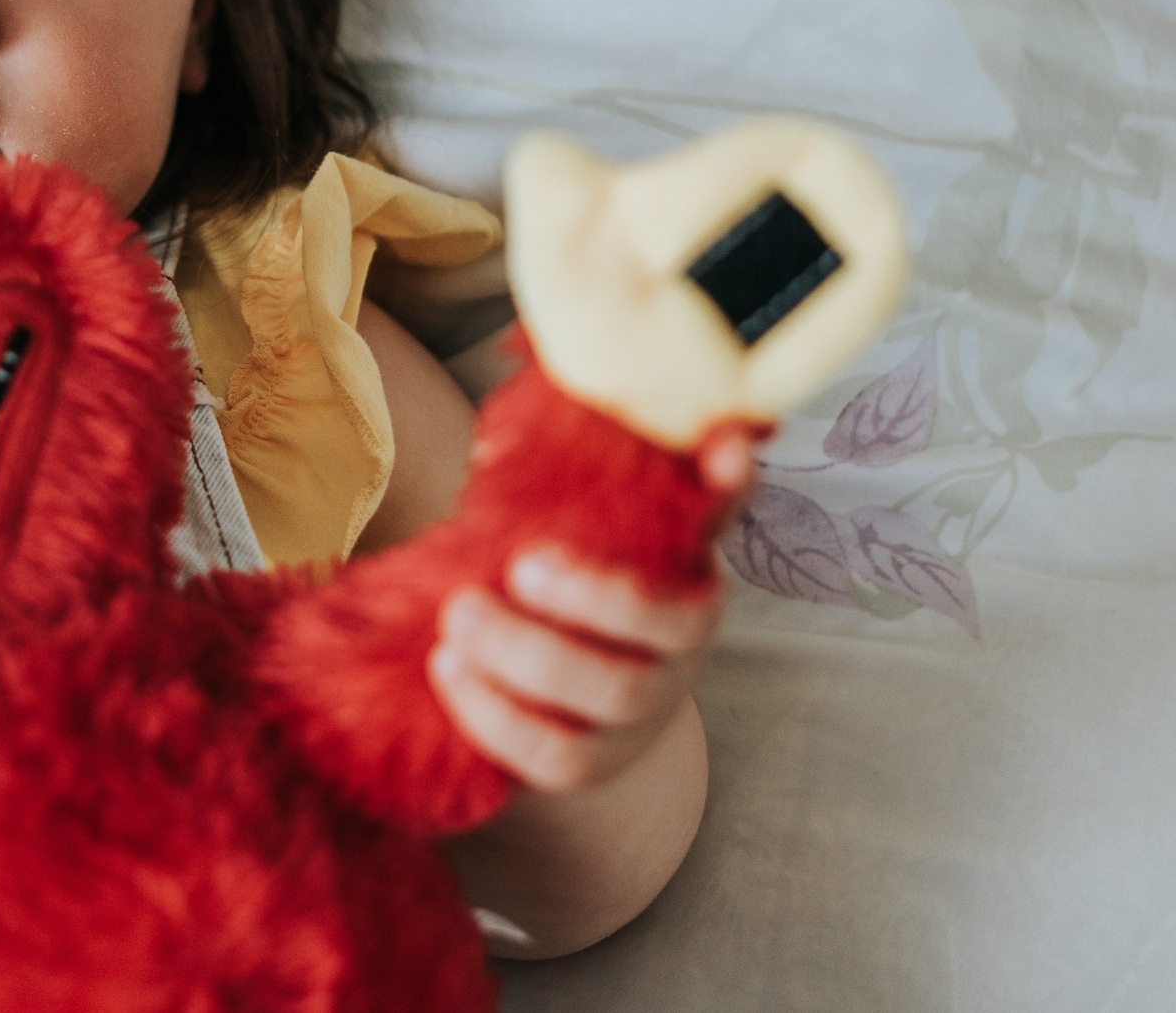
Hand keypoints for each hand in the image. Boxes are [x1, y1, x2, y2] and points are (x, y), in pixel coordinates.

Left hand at [427, 438, 751, 794]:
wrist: (557, 697)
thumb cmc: (558, 580)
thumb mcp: (569, 521)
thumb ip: (560, 471)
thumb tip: (522, 412)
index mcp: (689, 560)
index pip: (721, 514)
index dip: (729, 483)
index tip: (725, 443)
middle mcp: (686, 638)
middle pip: (663, 626)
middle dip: (591, 596)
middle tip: (517, 565)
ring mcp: (646, 710)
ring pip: (609, 696)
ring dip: (527, 656)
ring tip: (456, 618)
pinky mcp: (594, 763)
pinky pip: (554, 757)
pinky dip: (495, 715)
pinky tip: (446, 667)